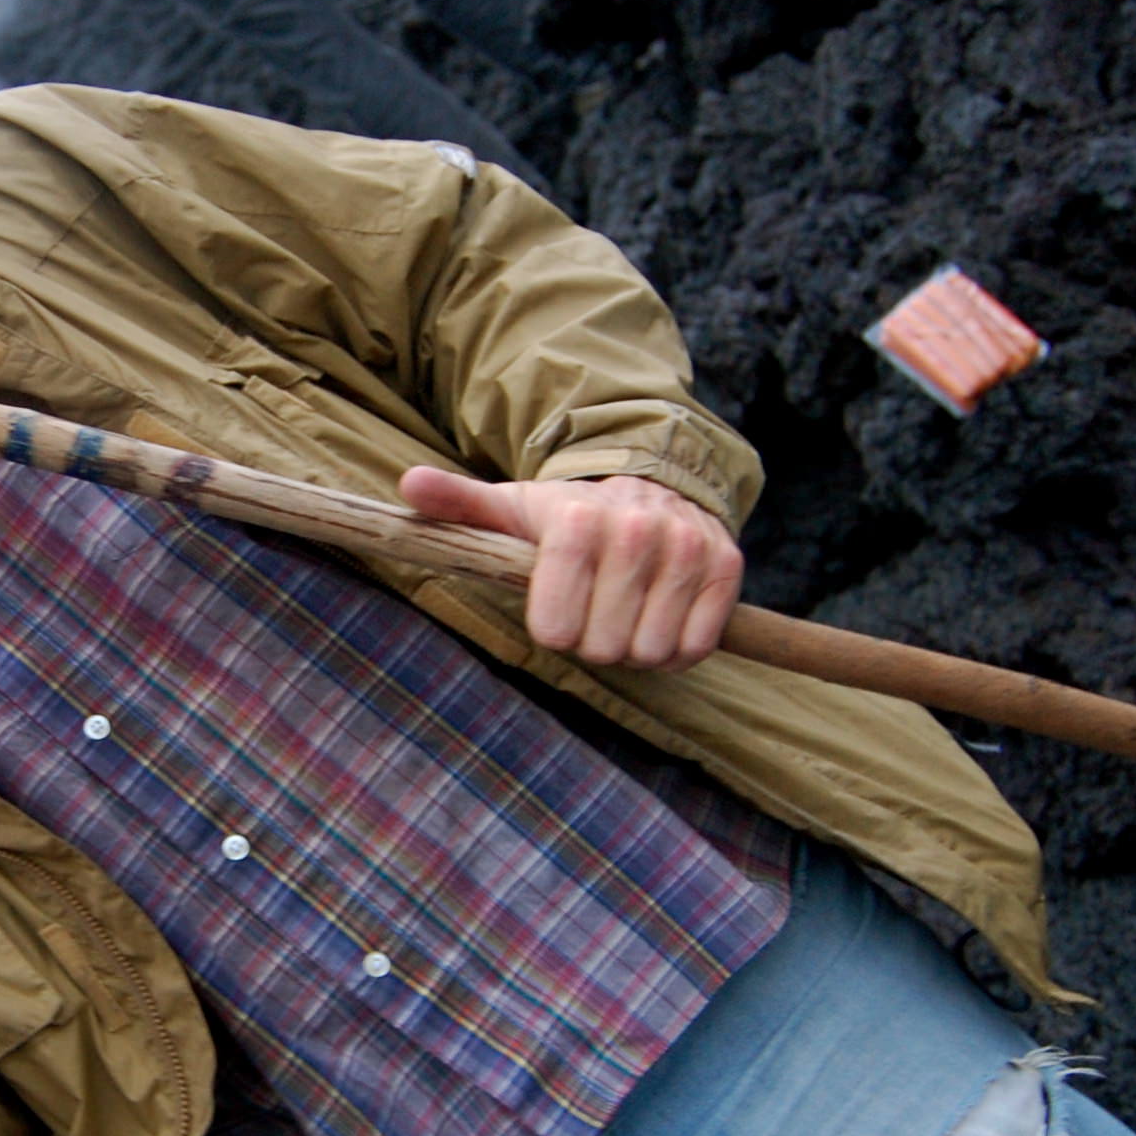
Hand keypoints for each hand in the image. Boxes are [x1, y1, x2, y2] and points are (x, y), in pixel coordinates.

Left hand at [398, 467, 741, 670]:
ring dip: (637, 646)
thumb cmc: (568, 514)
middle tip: (595, 608)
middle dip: (594, 640)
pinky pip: (697, 646)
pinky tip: (662, 616)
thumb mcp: (511, 509)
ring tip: (628, 610)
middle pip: (603, 648)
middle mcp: (637, 529)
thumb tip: (407, 485)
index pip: (554, 628)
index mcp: (576, 521)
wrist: (653, 483)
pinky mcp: (727, 566)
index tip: (555, 607)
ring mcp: (688, 547)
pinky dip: (677, 647)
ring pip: (652, 652)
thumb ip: (459, 504)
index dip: (552, 628)